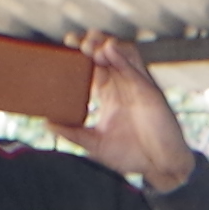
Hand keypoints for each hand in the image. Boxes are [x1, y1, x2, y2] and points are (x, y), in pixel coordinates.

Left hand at [61, 33, 197, 192]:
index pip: (92, 65)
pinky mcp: (149, 91)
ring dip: (105, 44)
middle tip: (72, 41)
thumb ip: (73, 133)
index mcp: (110, 93)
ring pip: (122, 52)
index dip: (78, 54)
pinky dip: (122, 57)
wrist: (161, 168)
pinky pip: (135, 68)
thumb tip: (47, 124)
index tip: (63, 47)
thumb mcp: (95, 144)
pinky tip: (108, 50)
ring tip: (88, 44)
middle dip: (89, 42)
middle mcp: (123, 85)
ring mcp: (137, 85)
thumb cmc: (133, 156)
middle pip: (106, 52)